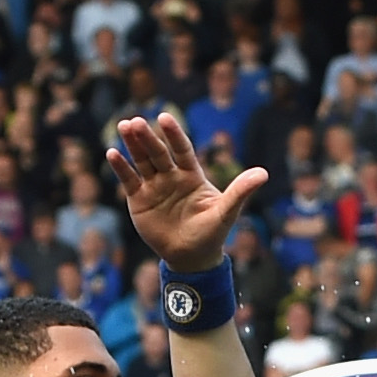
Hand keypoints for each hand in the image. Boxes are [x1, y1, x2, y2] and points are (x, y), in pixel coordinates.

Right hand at [106, 107, 265, 274]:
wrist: (191, 258)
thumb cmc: (211, 234)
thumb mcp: (226, 212)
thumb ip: (240, 191)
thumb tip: (264, 173)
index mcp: (192, 175)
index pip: (181, 149)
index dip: (173, 134)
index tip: (164, 118)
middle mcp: (171, 176)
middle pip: (158, 153)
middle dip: (147, 138)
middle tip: (135, 121)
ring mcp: (154, 186)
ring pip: (142, 161)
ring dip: (132, 145)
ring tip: (123, 126)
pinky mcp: (139, 200)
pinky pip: (129, 180)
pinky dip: (121, 167)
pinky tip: (112, 153)